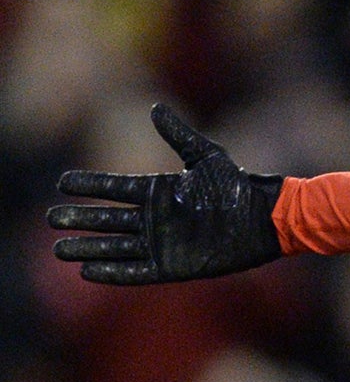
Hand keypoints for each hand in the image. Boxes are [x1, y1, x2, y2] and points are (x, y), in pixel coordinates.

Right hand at [49, 105, 282, 284]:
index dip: (90, 186)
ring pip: (115, 247)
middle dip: (80, 219)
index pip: (115, 188)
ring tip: (59, 249)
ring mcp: (163, 243)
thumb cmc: (240, 186)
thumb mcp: (208, 158)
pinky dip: (112, 273)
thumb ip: (179, 136)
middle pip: (108, 220)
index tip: (63, 183)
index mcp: (160, 192)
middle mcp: (157, 218)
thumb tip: (155, 108)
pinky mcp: (173, 267)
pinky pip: (135, 272)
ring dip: (88, 249)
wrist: (266, 220)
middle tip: (51, 218)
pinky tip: (87, 271)